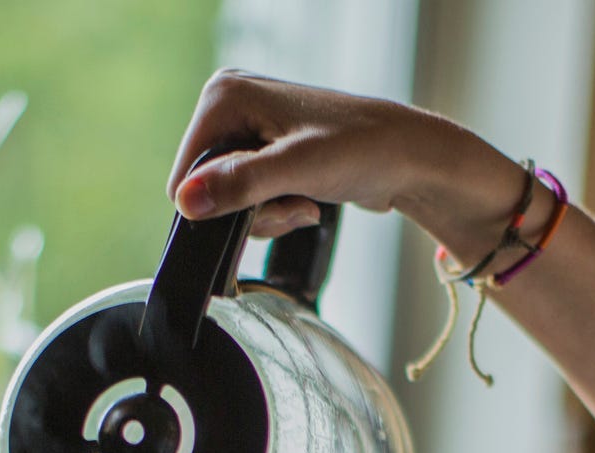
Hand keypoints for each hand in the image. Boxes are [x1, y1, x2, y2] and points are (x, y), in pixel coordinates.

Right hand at [168, 70, 530, 263]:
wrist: (410, 157)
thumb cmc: (364, 150)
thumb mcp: (297, 170)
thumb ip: (239, 185)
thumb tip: (186, 202)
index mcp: (225, 95)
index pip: (185, 177)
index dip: (221, 205)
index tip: (269, 203)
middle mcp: (231, 104)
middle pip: (207, 190)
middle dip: (249, 211)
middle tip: (292, 203)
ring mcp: (249, 127)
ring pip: (228, 200)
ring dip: (266, 215)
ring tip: (304, 200)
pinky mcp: (266, 149)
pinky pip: (250, 197)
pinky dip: (276, 209)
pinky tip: (306, 199)